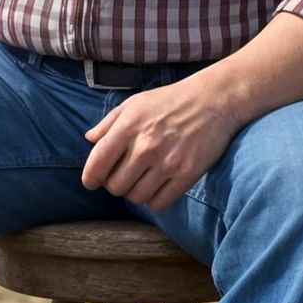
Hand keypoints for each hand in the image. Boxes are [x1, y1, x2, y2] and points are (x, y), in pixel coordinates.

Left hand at [80, 77, 240, 210]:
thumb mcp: (133, 104)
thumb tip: (89, 139)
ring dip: (135, 192)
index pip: (97, 164)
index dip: (90, 178)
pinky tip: (157, 186)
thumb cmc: (169, 101)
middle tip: (123, 175)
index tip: (92, 181)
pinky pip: (160, 203)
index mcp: (128, 127)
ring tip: (141, 179)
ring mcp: (168, 162)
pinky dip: (155, 199)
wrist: (213, 100)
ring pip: (137, 197)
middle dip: (114, 184)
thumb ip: (108, 123)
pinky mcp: (187, 174)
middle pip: (115, 186)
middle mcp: (146, 146)